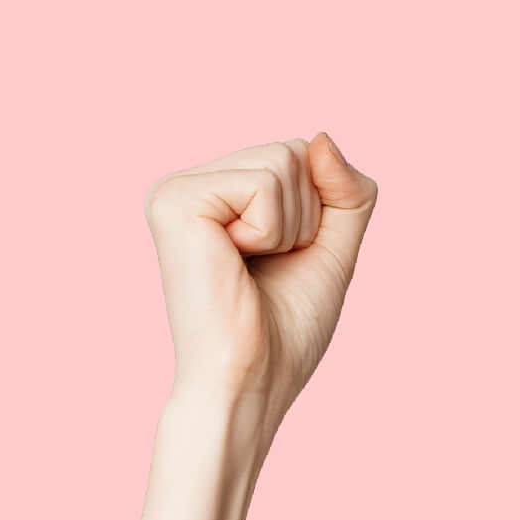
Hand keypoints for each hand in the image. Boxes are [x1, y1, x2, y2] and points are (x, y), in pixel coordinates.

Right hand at [145, 132, 376, 434]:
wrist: (248, 383)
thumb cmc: (283, 332)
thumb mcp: (331, 250)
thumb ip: (344, 191)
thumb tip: (321, 137)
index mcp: (220, 195)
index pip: (302, 156)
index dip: (319, 213)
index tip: (283, 262)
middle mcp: (191, 183)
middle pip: (295, 151)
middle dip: (307, 217)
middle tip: (266, 268)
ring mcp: (177, 187)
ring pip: (284, 160)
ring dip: (290, 227)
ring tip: (250, 267)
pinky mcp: (175, 198)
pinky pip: (264, 183)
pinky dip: (271, 231)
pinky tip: (233, 262)